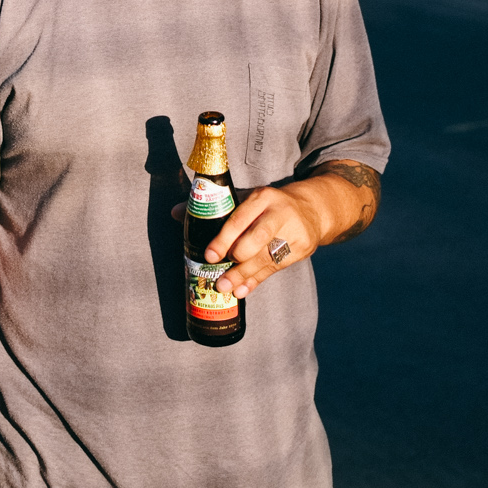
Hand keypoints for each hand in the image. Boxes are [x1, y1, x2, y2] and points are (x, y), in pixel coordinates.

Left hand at [202, 183, 330, 298]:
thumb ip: (215, 207)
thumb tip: (174, 213)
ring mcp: (294, 232)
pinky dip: (257, 281)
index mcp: (262, 197)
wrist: (313, 209)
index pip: (241, 218)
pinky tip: (243, 290)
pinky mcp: (302, 249)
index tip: (210, 255)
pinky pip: (275, 269)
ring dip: (244, 276)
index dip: (224, 238)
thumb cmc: (269, 205)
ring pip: (266, 258)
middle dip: (236, 259)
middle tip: (219, 275)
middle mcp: (280, 213)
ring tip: (225, 287)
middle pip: (257, 238)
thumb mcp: (248, 198)